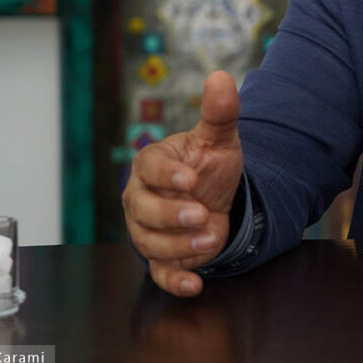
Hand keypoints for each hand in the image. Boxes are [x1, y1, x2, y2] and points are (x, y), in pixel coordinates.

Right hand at [122, 71, 243, 296]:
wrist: (216, 198)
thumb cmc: (209, 165)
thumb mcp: (219, 139)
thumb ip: (219, 111)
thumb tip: (221, 76)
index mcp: (152, 165)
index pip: (149, 169)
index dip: (168, 176)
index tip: (193, 180)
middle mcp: (141, 198)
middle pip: (143, 211)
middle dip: (173, 216)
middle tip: (202, 215)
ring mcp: (147, 230)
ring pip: (150, 244)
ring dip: (179, 247)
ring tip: (209, 240)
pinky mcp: (161, 257)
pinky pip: (160, 274)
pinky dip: (176, 282)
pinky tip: (195, 285)